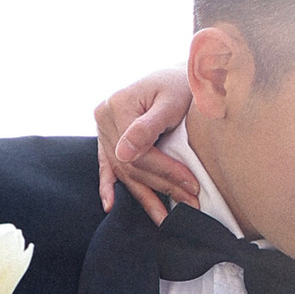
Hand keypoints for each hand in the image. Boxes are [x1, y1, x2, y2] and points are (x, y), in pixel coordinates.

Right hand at [96, 67, 203, 222]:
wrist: (177, 75)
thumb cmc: (180, 84)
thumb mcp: (170, 101)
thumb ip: (148, 127)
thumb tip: (124, 154)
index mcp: (117, 106)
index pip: (139, 153)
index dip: (165, 172)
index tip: (191, 186)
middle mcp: (104, 117)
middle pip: (131, 165)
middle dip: (162, 186)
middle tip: (190, 203)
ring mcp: (103, 128)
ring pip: (123, 170)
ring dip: (144, 196)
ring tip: (164, 218)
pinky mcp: (107, 137)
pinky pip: (106, 165)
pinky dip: (108, 186)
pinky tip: (109, 205)